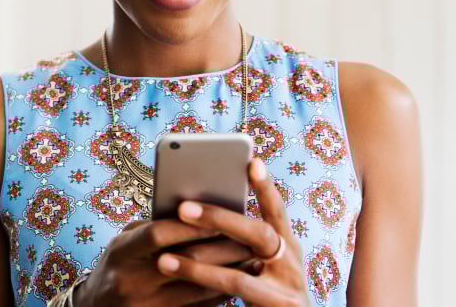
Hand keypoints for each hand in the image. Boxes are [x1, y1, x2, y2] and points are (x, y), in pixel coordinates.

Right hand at [72, 211, 259, 305]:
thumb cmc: (118, 266)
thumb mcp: (124, 243)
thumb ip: (153, 228)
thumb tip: (196, 212)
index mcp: (120, 253)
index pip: (158, 234)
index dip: (190, 225)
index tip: (220, 215)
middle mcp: (131, 281)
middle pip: (184, 261)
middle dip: (221, 248)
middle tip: (249, 236)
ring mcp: (146, 306)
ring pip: (197, 290)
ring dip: (229, 273)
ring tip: (252, 258)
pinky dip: (220, 295)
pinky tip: (237, 282)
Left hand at [154, 158, 308, 306]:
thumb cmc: (267, 294)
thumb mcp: (259, 264)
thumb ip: (240, 241)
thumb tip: (191, 211)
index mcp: (287, 244)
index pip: (277, 210)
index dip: (265, 187)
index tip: (252, 162)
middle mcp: (292, 263)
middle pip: (259, 234)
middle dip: (220, 218)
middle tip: (183, 208)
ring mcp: (287, 289)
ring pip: (239, 271)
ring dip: (198, 264)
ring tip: (163, 259)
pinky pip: (235, 292)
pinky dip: (203, 282)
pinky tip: (177, 273)